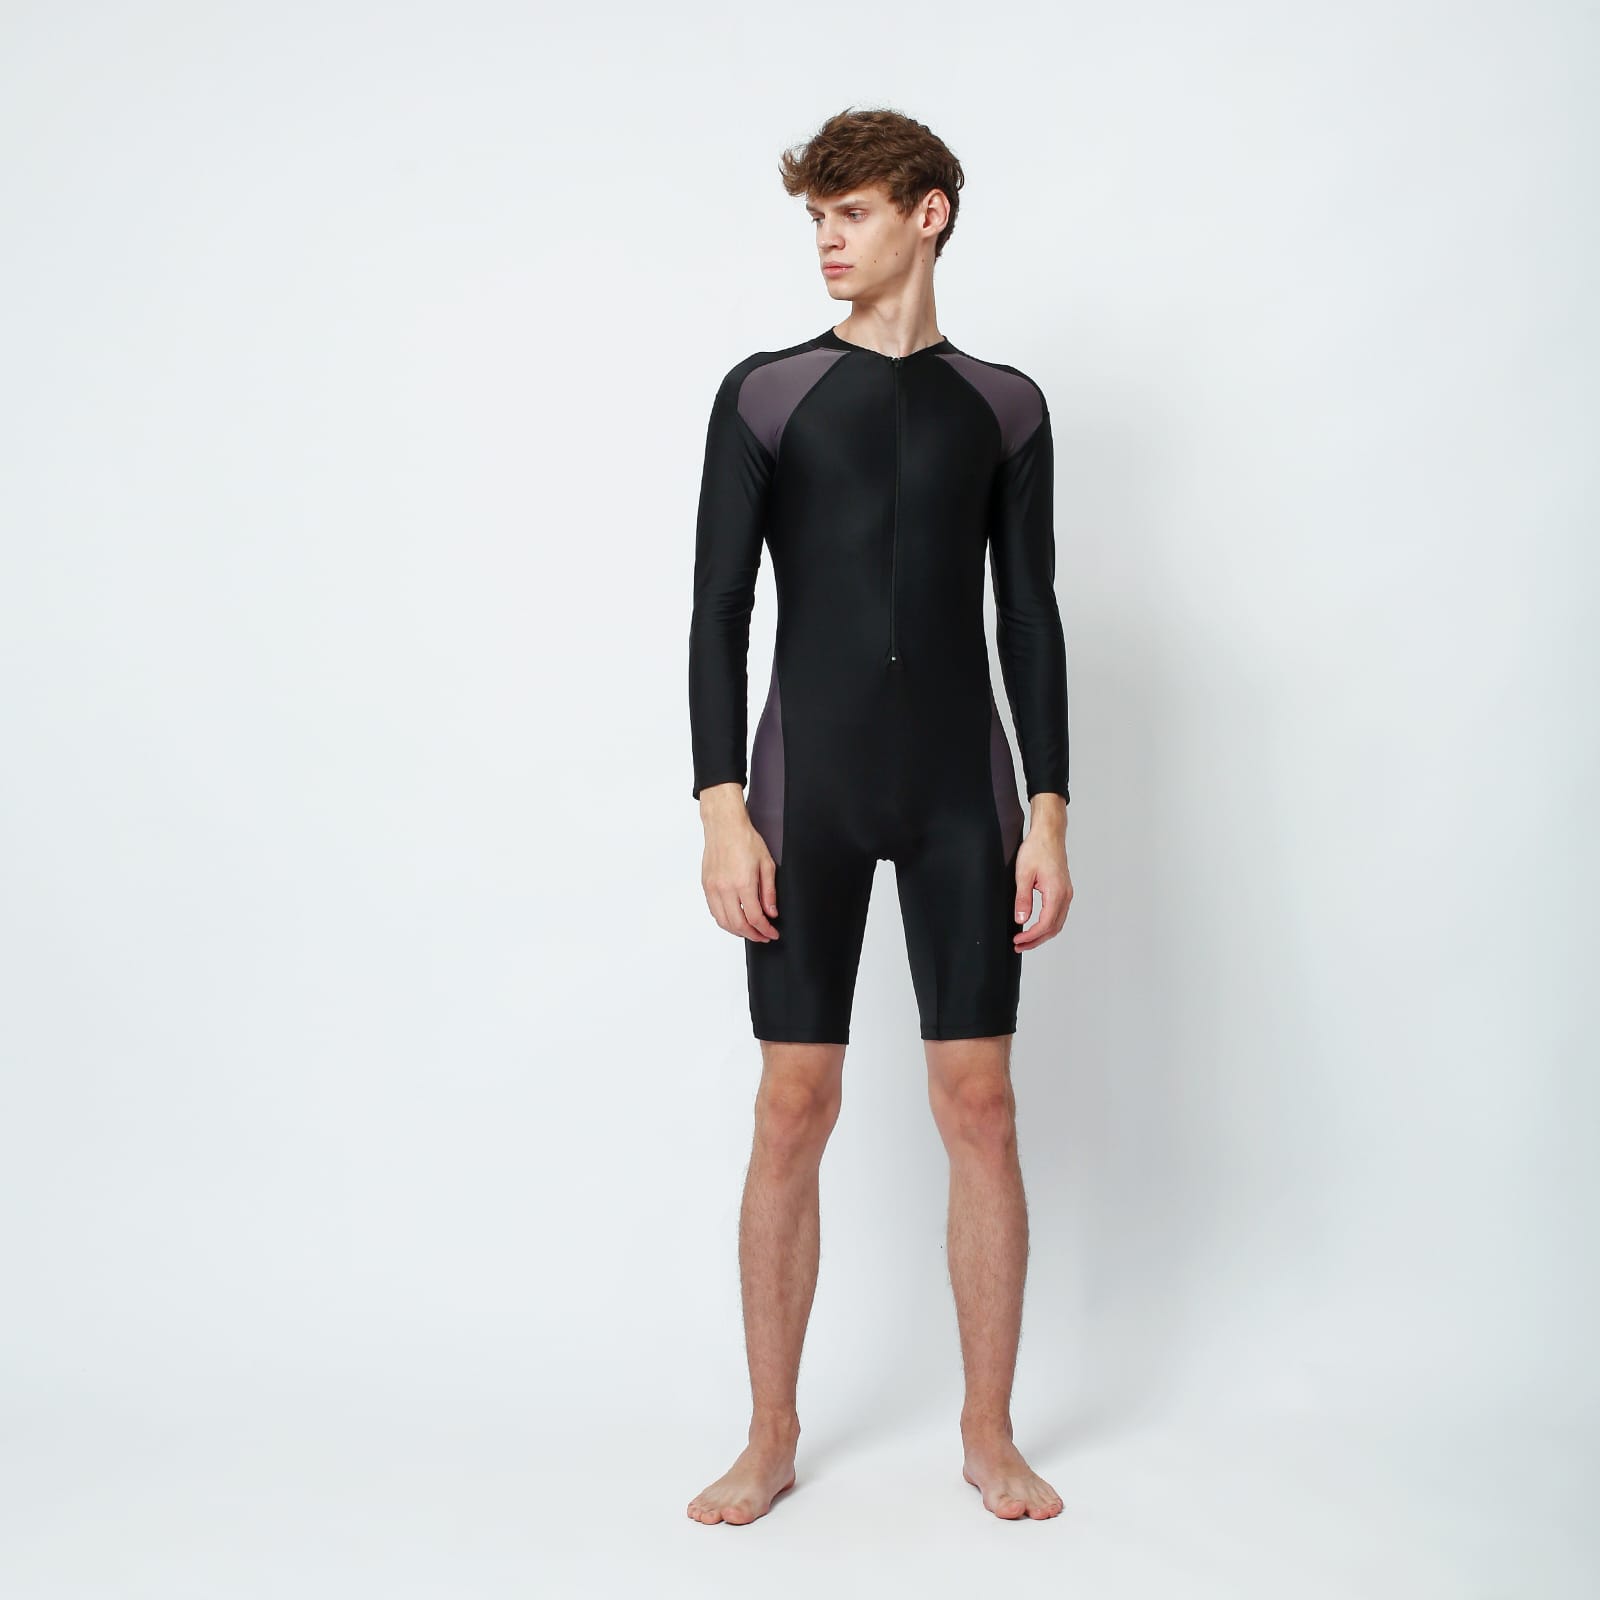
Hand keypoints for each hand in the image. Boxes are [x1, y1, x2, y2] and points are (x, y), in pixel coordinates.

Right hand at [699, 788, 780, 941]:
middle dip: (753, 935)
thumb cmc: (746, 840)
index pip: (755, 918)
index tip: (772, 933)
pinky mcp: (706, 885)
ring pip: (723, 921)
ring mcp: (713, 888)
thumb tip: (771, 912)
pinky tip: (735, 920)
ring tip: (750, 931)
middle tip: (763, 936)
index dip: (765, 930)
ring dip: (737, 931)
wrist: (724, 826)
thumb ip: (769, 892)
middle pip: (738, 924)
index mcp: (743, 883)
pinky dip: (725, 921)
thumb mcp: (766, 864)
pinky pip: (714, 911)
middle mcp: (725, 888)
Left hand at [1013, 799, 1070, 949]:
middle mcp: (1065, 895)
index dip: (1031, 936)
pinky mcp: (1064, 890)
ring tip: (1025, 940)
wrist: (1049, 834)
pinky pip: (1058, 914)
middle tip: (1019, 946)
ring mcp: (1067, 893)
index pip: (1045, 924)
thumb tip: (1021, 919)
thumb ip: (1022, 899)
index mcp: (1056, 893)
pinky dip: (1048, 925)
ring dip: (1042, 934)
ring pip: (1057, 923)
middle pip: (1053, 928)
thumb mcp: (1023, 874)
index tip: (1017, 940)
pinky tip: (1036, 926)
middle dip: (1036, 940)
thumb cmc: (1037, 849)